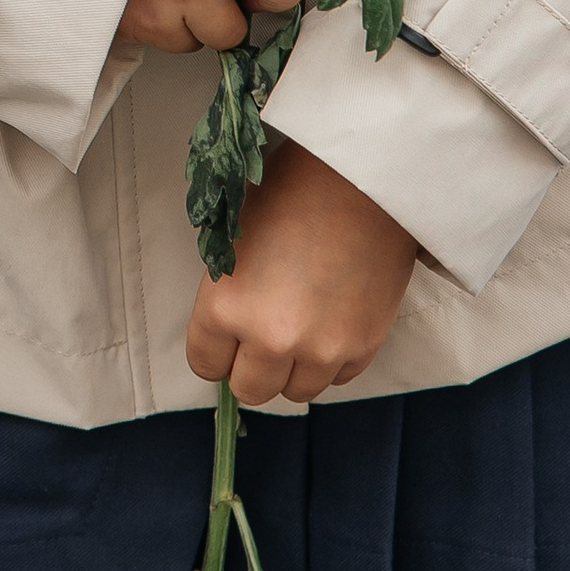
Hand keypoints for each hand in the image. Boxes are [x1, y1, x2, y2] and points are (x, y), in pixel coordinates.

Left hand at [185, 140, 418, 405]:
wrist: (362, 179)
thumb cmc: (290, 191)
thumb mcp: (235, 236)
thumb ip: (227, 290)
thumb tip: (228, 326)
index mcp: (225, 306)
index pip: (205, 363)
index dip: (213, 351)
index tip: (224, 341)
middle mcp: (270, 339)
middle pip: (249, 390)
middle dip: (249, 368)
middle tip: (260, 338)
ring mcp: (321, 349)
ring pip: (296, 391)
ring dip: (292, 368)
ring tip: (300, 328)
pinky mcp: (364, 347)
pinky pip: (337, 377)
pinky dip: (330, 360)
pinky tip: (330, 323)